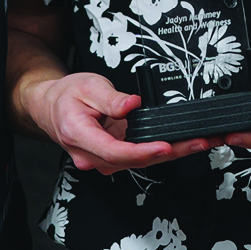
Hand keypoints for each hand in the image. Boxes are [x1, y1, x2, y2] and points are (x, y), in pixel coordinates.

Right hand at [21, 70, 216, 174]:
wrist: (50, 107)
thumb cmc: (66, 96)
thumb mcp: (88, 87)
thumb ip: (111, 98)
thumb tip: (131, 105)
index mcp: (79, 136)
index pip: (115, 152)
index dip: (142, 152)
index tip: (164, 146)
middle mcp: (90, 156)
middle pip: (133, 161)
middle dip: (169, 153)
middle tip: (199, 143)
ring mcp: (101, 160)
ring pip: (138, 162)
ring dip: (170, 153)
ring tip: (199, 142)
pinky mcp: (111, 158)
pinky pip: (137, 157)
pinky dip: (159, 151)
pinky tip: (180, 144)